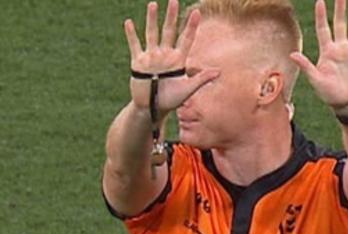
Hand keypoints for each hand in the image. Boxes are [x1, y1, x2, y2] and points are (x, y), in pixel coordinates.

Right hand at [124, 1, 217, 115]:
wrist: (151, 108)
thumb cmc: (171, 101)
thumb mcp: (187, 90)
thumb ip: (201, 79)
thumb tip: (218, 71)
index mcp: (179, 59)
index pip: (186, 38)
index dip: (191, 26)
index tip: (196, 12)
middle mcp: (165, 54)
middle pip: (169, 31)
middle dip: (171, 16)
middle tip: (173, 0)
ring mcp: (152, 57)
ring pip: (152, 33)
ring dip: (152, 19)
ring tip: (152, 4)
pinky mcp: (138, 62)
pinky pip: (135, 45)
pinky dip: (131, 34)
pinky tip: (128, 22)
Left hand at [291, 0, 347, 115]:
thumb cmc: (330, 95)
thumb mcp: (316, 81)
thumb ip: (306, 66)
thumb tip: (292, 54)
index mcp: (328, 52)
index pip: (323, 29)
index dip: (321, 16)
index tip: (320, 1)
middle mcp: (341, 48)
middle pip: (340, 23)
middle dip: (340, 8)